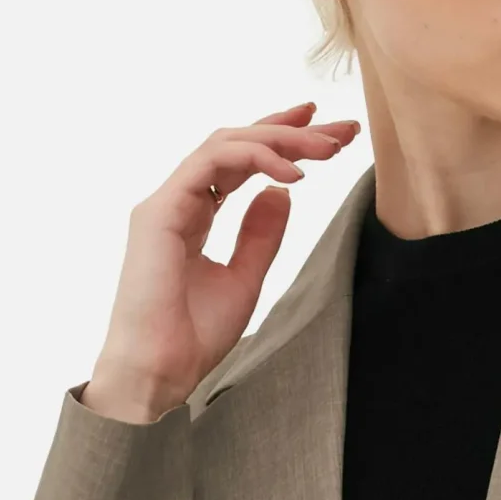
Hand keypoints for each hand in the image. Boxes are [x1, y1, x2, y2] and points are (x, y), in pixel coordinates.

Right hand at [82, 101, 362, 421]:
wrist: (160, 370)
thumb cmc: (193, 336)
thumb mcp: (246, 279)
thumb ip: (261, 235)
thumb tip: (283, 192)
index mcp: (194, 215)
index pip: (240, 163)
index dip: (281, 141)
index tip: (326, 134)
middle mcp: (178, 201)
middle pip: (236, 145)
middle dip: (290, 130)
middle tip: (341, 129)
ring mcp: (165, 203)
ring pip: (224, 144)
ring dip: (280, 140)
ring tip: (326, 149)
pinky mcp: (159, 211)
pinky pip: (210, 163)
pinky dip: (255, 159)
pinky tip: (293, 174)